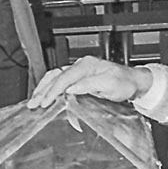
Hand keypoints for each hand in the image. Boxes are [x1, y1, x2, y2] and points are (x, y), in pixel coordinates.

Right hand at [27, 57, 150, 108]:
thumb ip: (89, 85)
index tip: (45, 102)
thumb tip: (71, 88)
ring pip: (55, 77)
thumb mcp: (109, 84)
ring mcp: (79, 71)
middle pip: (55, 76)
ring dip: (43, 89)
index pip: (64, 78)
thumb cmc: (124, 82)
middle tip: (33, 103)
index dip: (53, 90)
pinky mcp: (79, 77)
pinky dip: (50, 88)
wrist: (134, 82)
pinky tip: (45, 95)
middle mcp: (81, 65)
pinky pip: (60, 80)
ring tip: (34, 100)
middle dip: (42, 90)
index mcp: (86, 65)